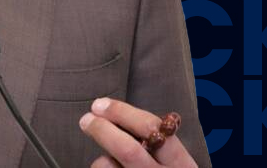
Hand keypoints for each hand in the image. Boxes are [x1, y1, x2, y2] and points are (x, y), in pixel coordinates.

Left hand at [79, 98, 196, 167]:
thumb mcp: (175, 163)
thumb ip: (157, 145)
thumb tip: (119, 118)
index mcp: (180, 164)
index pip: (152, 129)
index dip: (122, 112)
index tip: (101, 105)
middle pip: (127, 150)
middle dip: (102, 130)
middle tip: (86, 119)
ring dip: (101, 162)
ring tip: (104, 163)